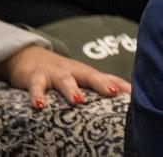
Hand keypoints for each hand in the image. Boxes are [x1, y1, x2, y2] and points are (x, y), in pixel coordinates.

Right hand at [0, 44, 128, 108]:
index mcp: (86, 73)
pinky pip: (36, 86)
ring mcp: (54, 73)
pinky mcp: (35, 76)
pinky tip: (39, 105)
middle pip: (89, 76)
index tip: (133, 94)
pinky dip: (37, 95)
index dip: (121, 85)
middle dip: (102, 84)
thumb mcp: (81, 78)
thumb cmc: (61, 72)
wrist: (29, 56)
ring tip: (78, 101)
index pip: (107, 78)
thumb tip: (128, 95)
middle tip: (113, 93)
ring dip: (71, 90)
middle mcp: (73, 71)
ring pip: (64, 80)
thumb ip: (102, 85)